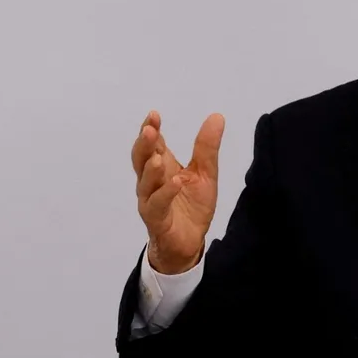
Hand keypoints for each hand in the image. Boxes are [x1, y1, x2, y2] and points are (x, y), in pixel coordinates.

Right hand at [132, 110, 225, 273]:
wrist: (190, 242)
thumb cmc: (192, 206)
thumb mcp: (206, 173)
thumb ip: (207, 148)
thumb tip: (217, 116)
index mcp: (162, 168)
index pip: (153, 145)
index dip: (151, 129)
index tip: (154, 115)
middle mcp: (152, 183)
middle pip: (141, 160)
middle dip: (143, 145)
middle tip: (149, 129)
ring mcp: (151, 201)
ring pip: (145, 183)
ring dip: (150, 170)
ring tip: (158, 157)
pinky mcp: (157, 219)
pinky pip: (157, 205)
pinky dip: (165, 193)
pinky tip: (175, 182)